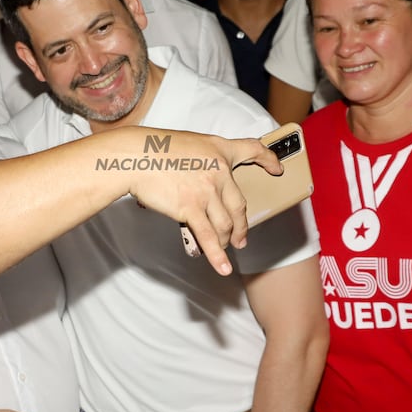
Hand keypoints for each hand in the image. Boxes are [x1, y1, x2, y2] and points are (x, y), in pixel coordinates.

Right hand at [124, 128, 280, 275]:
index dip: (268, 160)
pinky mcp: (191, 208)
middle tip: (242, 237)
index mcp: (219, 149)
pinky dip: (217, 256)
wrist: (135, 156)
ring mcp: (207, 190)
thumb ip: (203, 162)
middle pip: (240, 205)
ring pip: (226, 224)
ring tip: (226, 247)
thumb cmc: (154, 149)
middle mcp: (219, 170)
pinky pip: (209, 237)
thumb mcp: (188, 145)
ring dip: (228, 240)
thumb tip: (204, 189)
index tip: (277, 169)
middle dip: (242, 225)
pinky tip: (223, 267)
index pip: (252, 150)